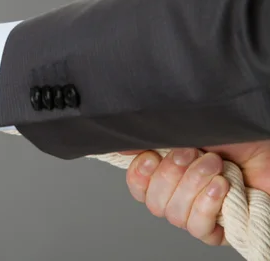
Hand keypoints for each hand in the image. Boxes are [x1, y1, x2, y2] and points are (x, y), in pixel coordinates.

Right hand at [123, 141, 269, 245]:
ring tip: (216, 165)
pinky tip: (221, 187)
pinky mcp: (219, 228)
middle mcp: (179, 193)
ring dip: (194, 186)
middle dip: (174, 175)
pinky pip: (197, 228)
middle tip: (195, 153)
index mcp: (167, 171)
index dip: (141, 175)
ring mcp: (198, 212)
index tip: (153, 156)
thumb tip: (121, 145)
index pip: (137, 186)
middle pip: (154, 202)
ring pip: (174, 215)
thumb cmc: (235, 136)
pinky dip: (207, 205)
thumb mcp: (186, 128)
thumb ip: (152, 137)